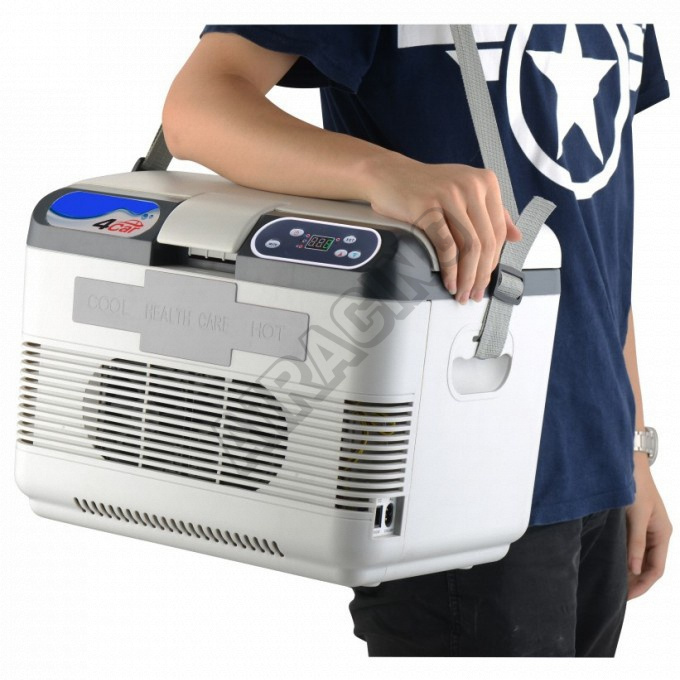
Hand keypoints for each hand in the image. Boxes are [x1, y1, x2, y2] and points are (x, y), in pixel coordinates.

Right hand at [363, 153, 521, 303]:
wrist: (388, 175)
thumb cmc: (424, 187)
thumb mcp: (464, 192)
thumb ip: (492, 212)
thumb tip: (515, 235)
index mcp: (485, 182)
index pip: (498, 230)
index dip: (494, 261)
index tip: (486, 280)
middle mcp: (471, 186)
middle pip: (485, 241)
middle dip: (481, 274)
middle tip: (475, 293)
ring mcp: (450, 195)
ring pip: (469, 246)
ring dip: (467, 276)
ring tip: (462, 292)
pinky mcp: (428, 207)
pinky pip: (446, 246)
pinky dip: (449, 269)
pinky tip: (448, 281)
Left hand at [626, 452, 672, 598]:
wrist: (628, 462)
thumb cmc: (635, 486)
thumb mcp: (636, 516)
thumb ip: (636, 543)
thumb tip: (633, 569)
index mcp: (663, 534)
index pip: (656, 570)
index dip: (642, 585)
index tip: (626, 597)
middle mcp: (657, 533)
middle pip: (648, 566)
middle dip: (634, 581)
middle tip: (615, 593)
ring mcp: (646, 528)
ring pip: (640, 557)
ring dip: (628, 570)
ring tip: (612, 582)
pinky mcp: (635, 522)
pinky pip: (632, 545)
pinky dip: (624, 556)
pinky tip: (611, 561)